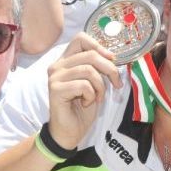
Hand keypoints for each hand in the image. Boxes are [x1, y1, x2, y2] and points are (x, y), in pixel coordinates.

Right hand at [46, 33, 120, 149]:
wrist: (70, 132)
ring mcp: (55, 76)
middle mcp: (57, 65)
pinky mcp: (55, 89)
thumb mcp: (95, 83)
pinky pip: (83, 85)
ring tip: (97, 97)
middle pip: (90, 54)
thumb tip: (112, 57)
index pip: (80, 38)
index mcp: (66, 60)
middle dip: (109, 69)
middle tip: (116, 84)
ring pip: (89, 70)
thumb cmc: (82, 108)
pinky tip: (85, 103)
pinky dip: (91, 95)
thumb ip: (98, 67)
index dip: (99, 46)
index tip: (112, 59)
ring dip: (100, 86)